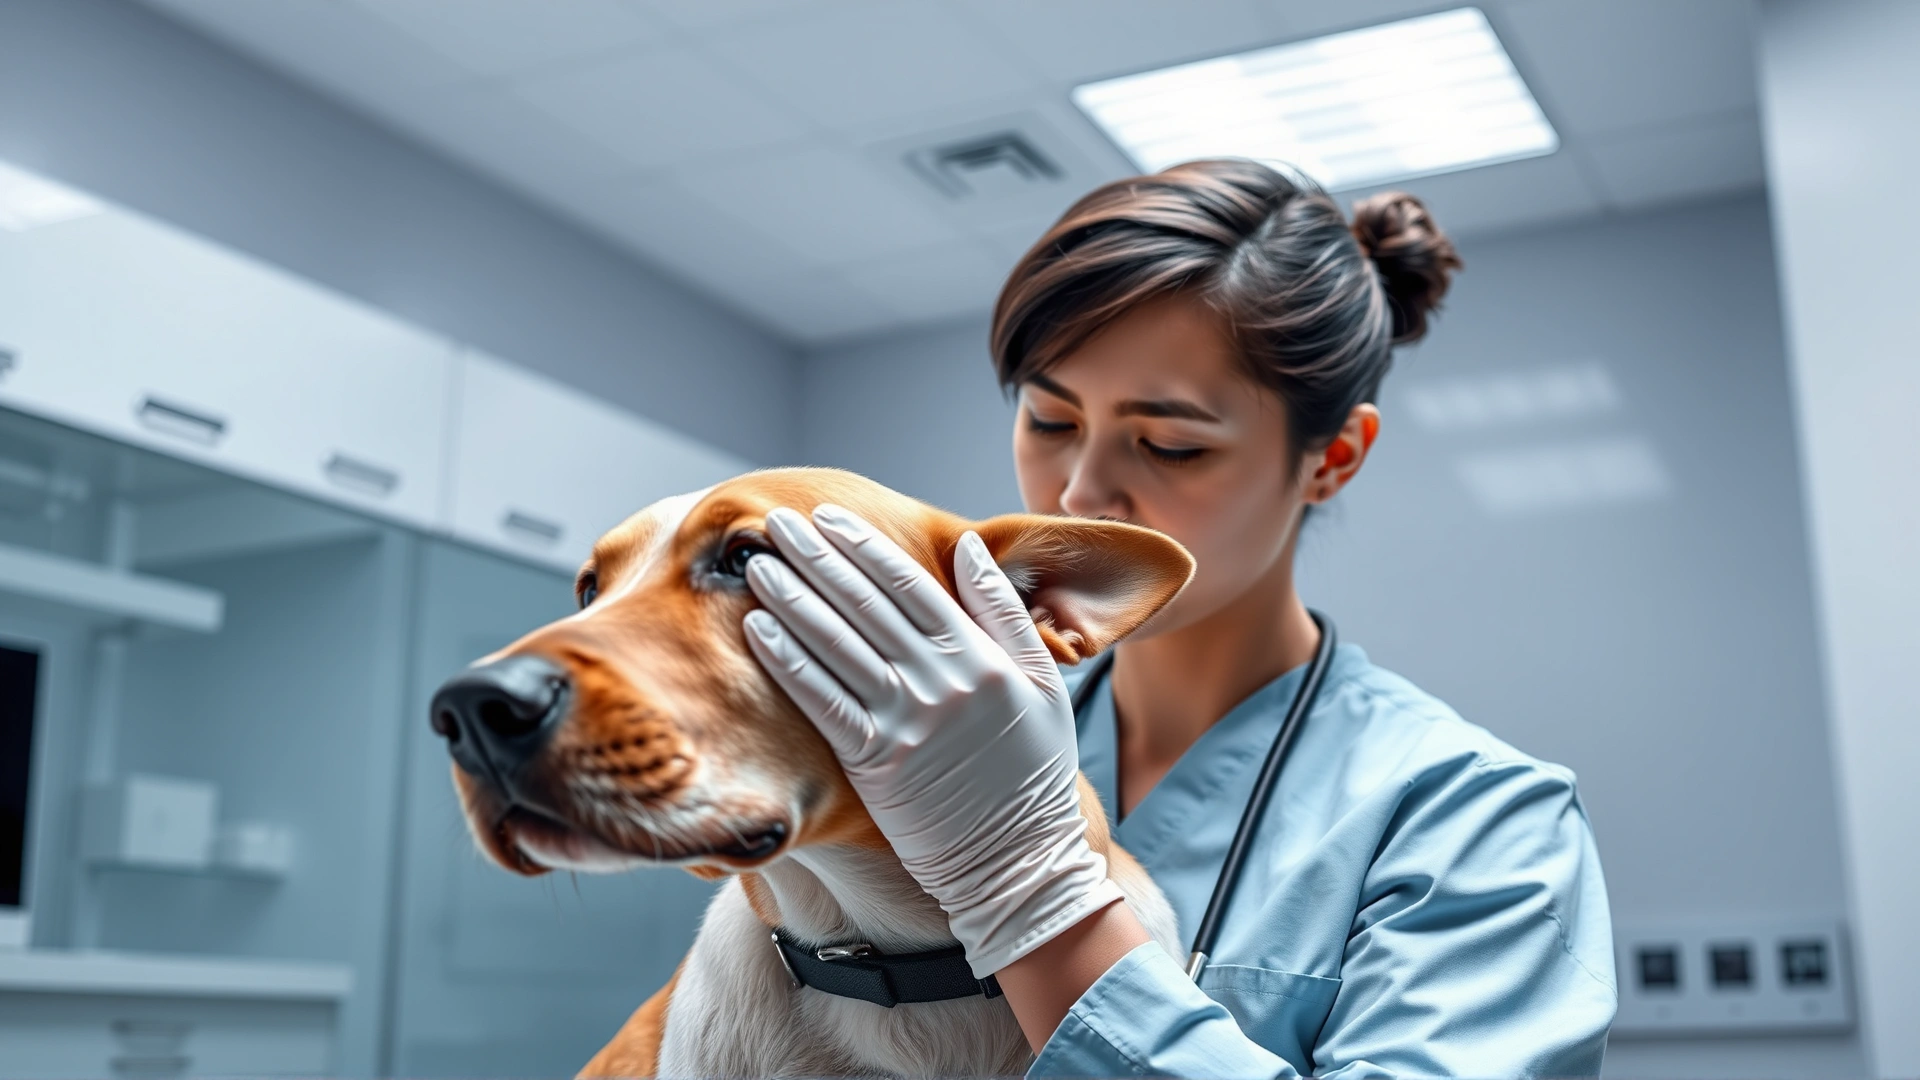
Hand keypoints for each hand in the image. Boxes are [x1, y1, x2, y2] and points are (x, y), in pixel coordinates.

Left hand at [741, 504, 1120, 976]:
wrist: (1018, 857)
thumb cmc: (1030, 769)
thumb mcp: (1042, 683)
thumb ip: (1004, 613)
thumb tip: (970, 549)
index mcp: (981, 657)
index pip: (910, 585)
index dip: (864, 547)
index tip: (829, 518)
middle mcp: (941, 682)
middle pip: (865, 605)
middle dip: (817, 558)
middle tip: (776, 521)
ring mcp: (906, 722)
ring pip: (837, 646)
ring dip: (792, 600)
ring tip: (758, 564)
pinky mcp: (876, 762)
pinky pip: (823, 702)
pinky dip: (789, 663)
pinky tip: (759, 630)